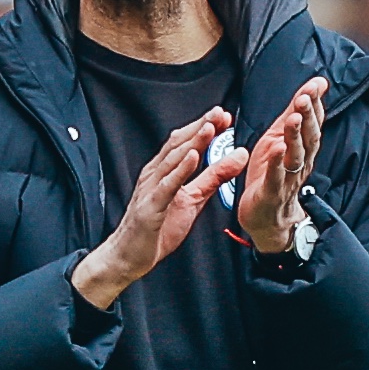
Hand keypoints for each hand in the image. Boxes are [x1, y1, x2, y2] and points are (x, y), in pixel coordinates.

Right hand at [72, 108, 247, 308]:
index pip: (185, 143)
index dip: (204, 127)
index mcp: (164, 171)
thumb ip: (214, 178)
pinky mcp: (150, 207)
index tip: (224, 116)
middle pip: (178, 145)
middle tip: (220, 113)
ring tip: (210, 128)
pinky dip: (180, 170)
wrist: (128, 255)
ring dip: (192, 143)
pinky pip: (166, 186)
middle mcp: (155, 174)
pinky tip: (193, 158)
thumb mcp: (193, 200)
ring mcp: (150, 189)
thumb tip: (240, 156)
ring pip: (172, 160)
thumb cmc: (157, 227)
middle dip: (200, 127)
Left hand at [238, 76, 325, 253]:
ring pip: (295, 156)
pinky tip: (278, 149)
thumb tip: (315, 85)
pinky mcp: (272, 193)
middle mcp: (300, 162)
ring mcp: (287, 178)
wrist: (266, 217)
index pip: (313, 123)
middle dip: (308, 116)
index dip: (316, 104)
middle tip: (306, 97)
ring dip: (296, 136)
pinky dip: (278, 164)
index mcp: (302, 148)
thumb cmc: (272, 174)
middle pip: (308, 138)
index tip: (317, 84)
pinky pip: (277, 177)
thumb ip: (295, 113)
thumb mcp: (280, 138)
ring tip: (294, 117)